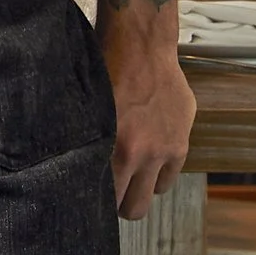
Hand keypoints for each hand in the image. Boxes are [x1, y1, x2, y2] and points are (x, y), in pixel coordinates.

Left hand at [101, 15, 193, 219]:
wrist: (140, 45)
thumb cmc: (103, 72)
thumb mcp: (86, 111)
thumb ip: (87, 146)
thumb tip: (73, 172)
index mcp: (113, 152)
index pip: (106, 203)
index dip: (97, 207)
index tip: (91, 201)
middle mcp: (142, 156)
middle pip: (134, 209)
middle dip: (120, 206)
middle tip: (111, 192)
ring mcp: (166, 149)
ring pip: (154, 194)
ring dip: (141, 188)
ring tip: (130, 173)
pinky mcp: (182, 139)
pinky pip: (171, 174)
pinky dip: (160, 171)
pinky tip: (148, 156)